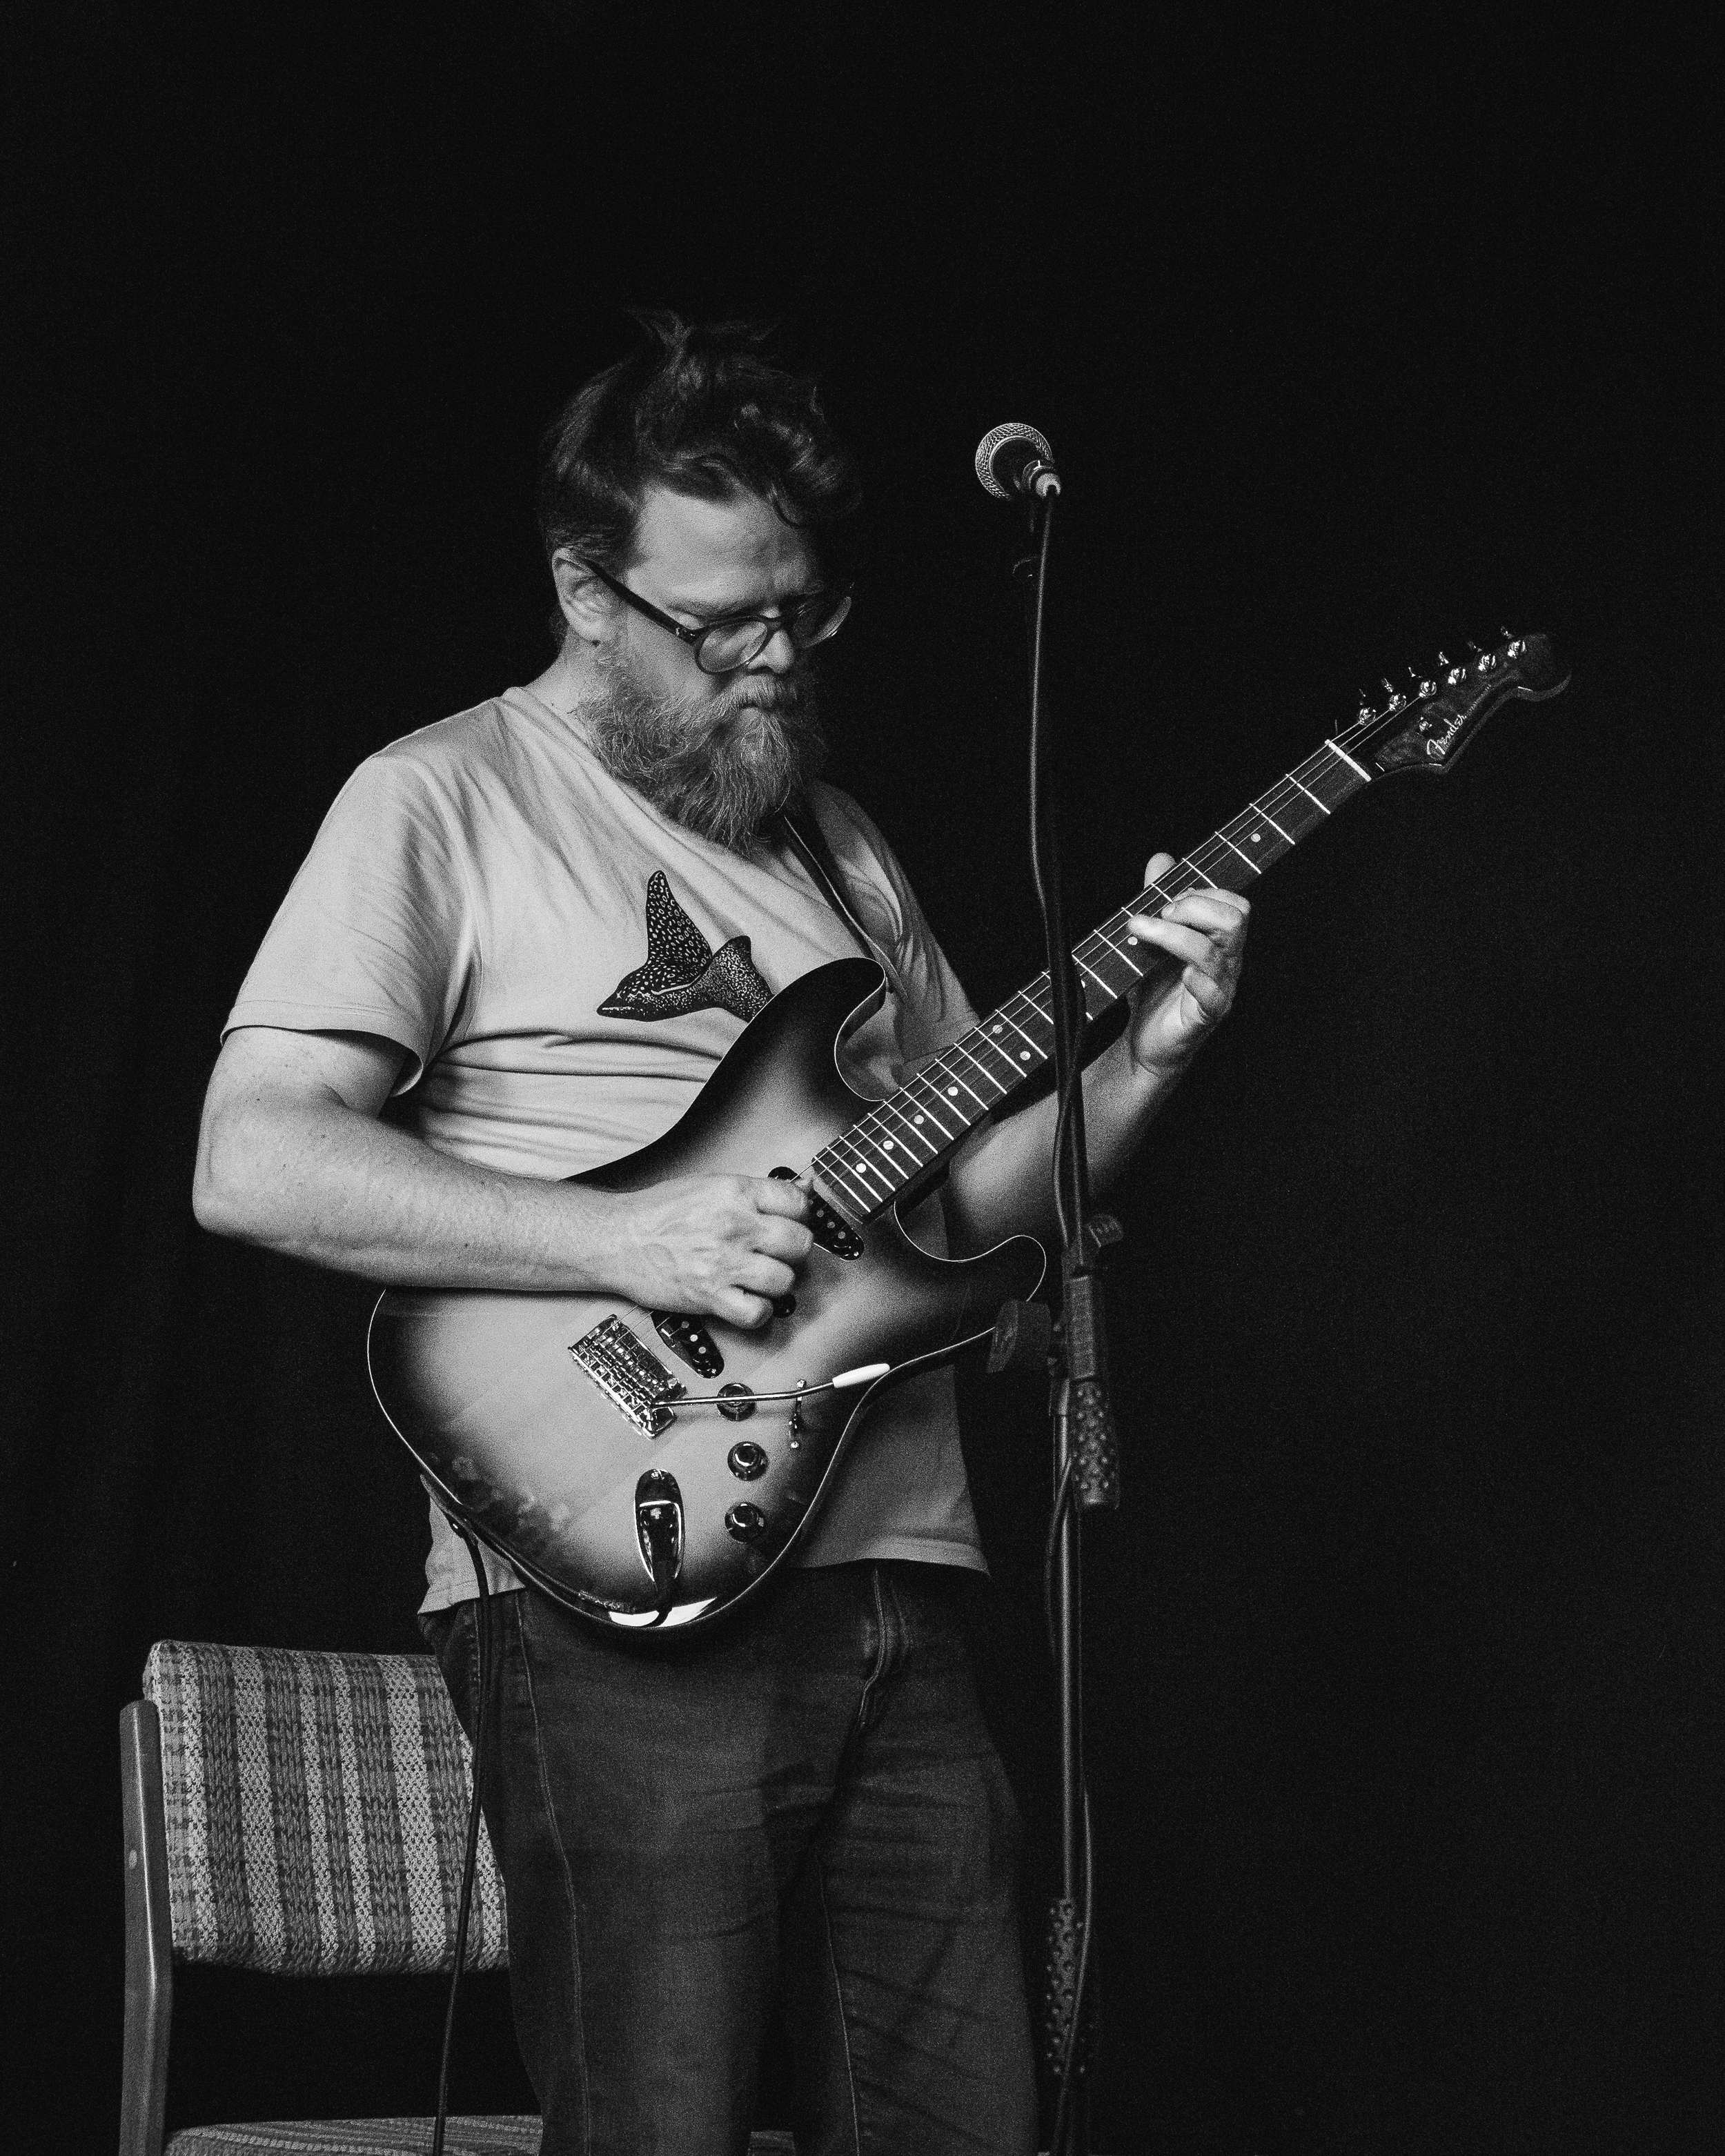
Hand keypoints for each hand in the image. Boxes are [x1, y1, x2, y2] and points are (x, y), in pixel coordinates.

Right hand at [607, 1172, 813, 1328]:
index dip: (800, 1216)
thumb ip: (755, 1191)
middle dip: (793, 1251)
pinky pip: (757, 1313)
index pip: (799, 1203)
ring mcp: (723, 1263)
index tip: (792, 1222)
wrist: (617, 1239)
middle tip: (778, 1253)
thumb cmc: (658, 1212)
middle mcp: (734, 1226)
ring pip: (784, 1280)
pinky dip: (758, 1312)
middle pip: (799, 1243)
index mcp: (735, 1193)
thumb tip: (804, 1190)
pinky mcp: (710, 1297)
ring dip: (777, 1282)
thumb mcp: (709, 1184)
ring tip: (761, 1278)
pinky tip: (748, 1301)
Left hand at [1123, 852, 1250, 1075]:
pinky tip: (1177, 973)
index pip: (1234, 904)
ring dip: (1170, 935)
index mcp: (1220, 942)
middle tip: (1161, 913)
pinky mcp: (1206, 1017)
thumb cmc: (1155, 991)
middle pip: (1235, 919)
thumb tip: (1161, 860)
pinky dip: (1194, 980)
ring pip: (1213, 952)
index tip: (1167, 900)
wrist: (1144, 1042)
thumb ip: (1158, 900)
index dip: (1201, 893)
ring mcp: (1220, 990)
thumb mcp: (1152, 939)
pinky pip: (1212, 995)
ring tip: (1139, 932)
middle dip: (1193, 907)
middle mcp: (1227, 963)